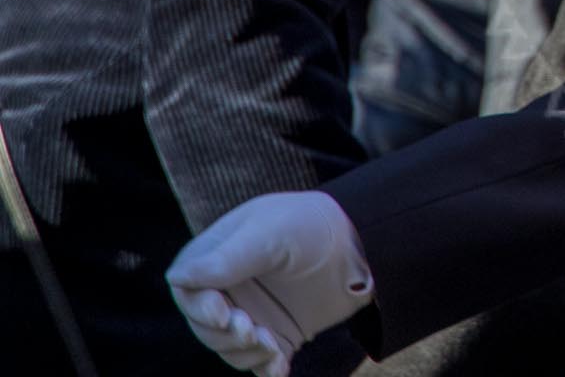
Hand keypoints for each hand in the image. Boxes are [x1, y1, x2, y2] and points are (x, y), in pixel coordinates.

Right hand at [166, 191, 373, 373]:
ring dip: (247, 353)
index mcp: (217, 256)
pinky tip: (280, 368)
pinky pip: (259, 362)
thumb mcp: (271, 233)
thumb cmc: (312, 226)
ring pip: (228, 349)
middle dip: (224, 335)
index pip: (188, 291)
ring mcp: (250, 313)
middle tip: (253, 330)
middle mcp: (227, 288)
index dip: (200, 308)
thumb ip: (228, 257)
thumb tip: (178, 276)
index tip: (224, 312)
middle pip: (204, 327)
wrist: (362, 244)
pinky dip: (267, 369)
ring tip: (273, 343)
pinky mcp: (275, 334)